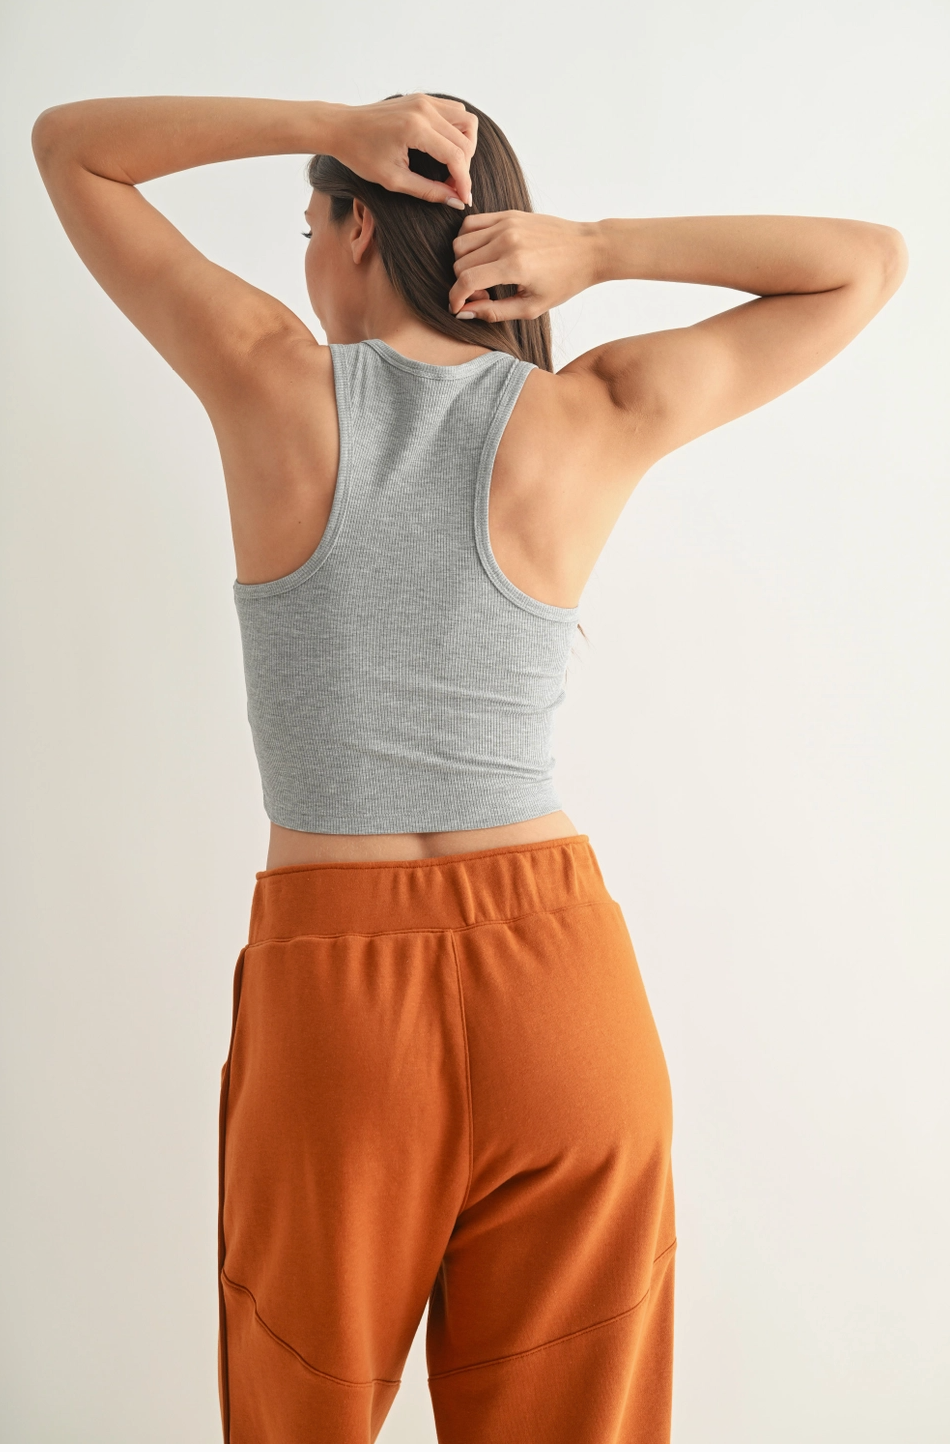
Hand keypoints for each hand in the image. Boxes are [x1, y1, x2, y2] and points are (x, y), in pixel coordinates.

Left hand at [325, 94, 476, 207]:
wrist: (341, 127)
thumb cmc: (361, 155)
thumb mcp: (393, 180)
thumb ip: (428, 191)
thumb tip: (455, 202)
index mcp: (415, 128)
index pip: (456, 156)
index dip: (464, 182)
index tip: (464, 201)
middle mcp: (424, 109)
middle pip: (466, 138)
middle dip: (465, 167)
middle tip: (453, 186)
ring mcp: (424, 100)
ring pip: (466, 120)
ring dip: (466, 145)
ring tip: (452, 166)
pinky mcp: (422, 98)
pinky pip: (454, 111)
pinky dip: (457, 131)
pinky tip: (445, 149)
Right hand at [448, 212, 600, 318]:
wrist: (589, 249)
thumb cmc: (564, 282)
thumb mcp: (532, 307)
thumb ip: (495, 312)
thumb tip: (464, 312)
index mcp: (514, 266)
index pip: (466, 280)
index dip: (455, 298)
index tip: (457, 307)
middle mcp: (507, 241)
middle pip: (459, 262)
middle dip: (463, 283)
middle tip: (482, 294)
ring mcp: (507, 224)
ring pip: (460, 242)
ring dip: (463, 263)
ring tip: (483, 275)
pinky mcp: (509, 214)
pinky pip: (471, 224)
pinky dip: (468, 241)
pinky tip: (482, 255)